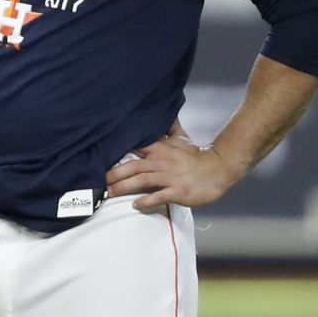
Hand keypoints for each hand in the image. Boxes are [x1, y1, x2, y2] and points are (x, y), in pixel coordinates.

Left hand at [107, 121, 236, 211]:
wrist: (218, 169)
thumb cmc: (197, 156)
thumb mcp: (181, 139)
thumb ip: (169, 127)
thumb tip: (164, 112)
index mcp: (160, 149)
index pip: (133, 149)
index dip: (116, 155)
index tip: (100, 160)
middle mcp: (161, 161)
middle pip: (132, 166)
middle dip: (114, 174)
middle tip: (99, 182)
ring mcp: (169, 177)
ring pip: (141, 180)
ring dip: (123, 187)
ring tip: (109, 194)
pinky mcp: (177, 191)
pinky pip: (159, 196)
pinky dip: (146, 201)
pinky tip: (136, 205)